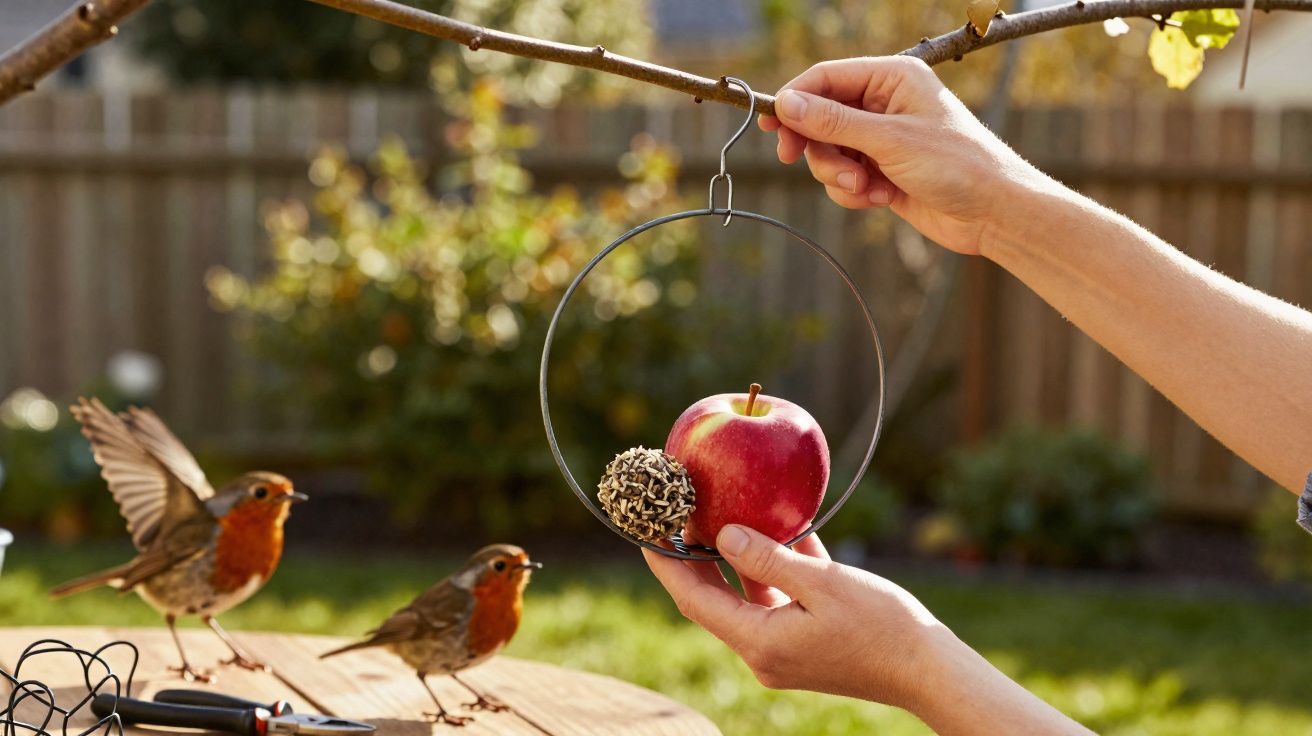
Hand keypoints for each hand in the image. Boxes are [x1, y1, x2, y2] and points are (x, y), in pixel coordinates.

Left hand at [643, 525, 946, 707]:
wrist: (928, 670)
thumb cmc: (882, 626)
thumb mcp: (822, 583)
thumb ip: (769, 558)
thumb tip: (724, 534)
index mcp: (760, 641)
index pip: (693, 600)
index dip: (665, 565)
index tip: (644, 532)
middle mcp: (763, 651)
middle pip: (712, 600)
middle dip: (691, 560)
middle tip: (673, 518)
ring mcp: (783, 649)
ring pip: (744, 598)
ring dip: (731, 561)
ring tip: (715, 516)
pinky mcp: (804, 642)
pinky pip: (775, 601)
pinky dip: (768, 571)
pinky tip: (773, 531)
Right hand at [759, 56, 1049, 255]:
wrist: (994, 213)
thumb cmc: (957, 165)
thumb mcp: (889, 140)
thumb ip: (834, 122)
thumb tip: (787, 104)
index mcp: (892, 78)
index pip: (826, 78)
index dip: (795, 101)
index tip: (773, 128)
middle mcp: (885, 103)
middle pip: (820, 119)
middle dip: (819, 148)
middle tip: (802, 164)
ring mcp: (882, 139)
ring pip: (829, 153)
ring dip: (838, 175)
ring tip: (866, 189)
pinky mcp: (882, 172)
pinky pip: (844, 179)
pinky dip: (854, 192)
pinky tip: (881, 199)